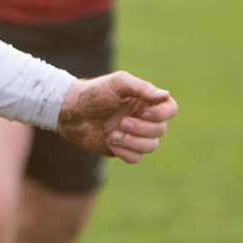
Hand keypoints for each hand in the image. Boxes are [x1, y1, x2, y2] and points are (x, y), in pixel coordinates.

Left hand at [56, 71, 176, 163]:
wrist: (71, 112)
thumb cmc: (94, 93)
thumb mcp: (117, 83)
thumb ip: (141, 87)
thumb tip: (164, 95)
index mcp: (146, 101)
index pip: (170, 109)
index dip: (163, 114)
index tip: (144, 113)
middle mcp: (144, 118)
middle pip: (161, 130)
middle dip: (142, 129)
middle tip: (121, 122)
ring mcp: (135, 135)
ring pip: (151, 146)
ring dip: (133, 142)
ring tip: (112, 134)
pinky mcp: (124, 149)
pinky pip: (136, 158)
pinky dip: (125, 152)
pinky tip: (110, 142)